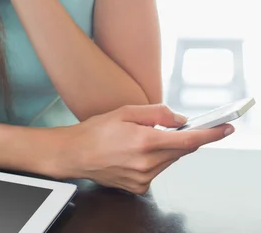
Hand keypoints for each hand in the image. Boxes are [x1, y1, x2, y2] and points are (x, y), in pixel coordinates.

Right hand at [57, 104, 233, 194]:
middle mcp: (146, 164)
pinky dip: (155, 158)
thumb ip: (156, 113)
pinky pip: (158, 170)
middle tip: (169, 126)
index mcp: (144, 142)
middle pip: (180, 150)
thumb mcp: (126, 112)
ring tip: (140, 138)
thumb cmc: (96, 131)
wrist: (75, 155)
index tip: (225, 129)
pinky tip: (135, 151)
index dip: (210, 134)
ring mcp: (143, 179)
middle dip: (181, 137)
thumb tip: (180, 119)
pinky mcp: (140, 187)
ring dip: (165, 147)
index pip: (187, 141)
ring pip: (169, 160)